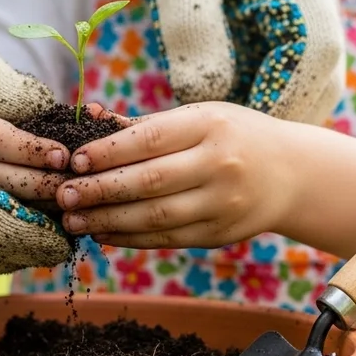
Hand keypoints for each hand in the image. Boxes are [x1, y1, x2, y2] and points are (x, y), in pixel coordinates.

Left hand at [55, 103, 300, 248]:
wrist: (292, 174)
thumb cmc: (233, 136)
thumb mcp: (199, 117)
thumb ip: (144, 124)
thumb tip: (89, 117)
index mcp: (210, 126)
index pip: (149, 140)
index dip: (108, 152)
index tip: (74, 161)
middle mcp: (218, 165)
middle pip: (148, 182)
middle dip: (99, 190)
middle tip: (63, 196)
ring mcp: (221, 204)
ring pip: (155, 216)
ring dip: (108, 220)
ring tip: (74, 220)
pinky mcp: (219, 234)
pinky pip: (166, 238)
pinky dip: (130, 238)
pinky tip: (103, 232)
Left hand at [88, 0, 344, 121]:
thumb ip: (189, 24)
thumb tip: (203, 96)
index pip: (315, 48)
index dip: (284, 94)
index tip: (241, 126)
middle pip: (320, 71)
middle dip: (280, 112)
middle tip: (231, 150)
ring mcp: (295, 5)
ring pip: (301, 78)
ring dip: (267, 110)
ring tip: (218, 140)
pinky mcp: (272, 19)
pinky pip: (274, 70)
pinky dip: (250, 96)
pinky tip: (211, 119)